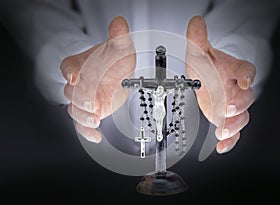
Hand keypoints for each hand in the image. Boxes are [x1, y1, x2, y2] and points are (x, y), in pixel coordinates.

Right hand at [60, 16, 135, 142]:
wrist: (117, 72)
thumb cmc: (113, 59)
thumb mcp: (119, 46)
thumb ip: (118, 36)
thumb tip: (119, 23)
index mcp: (80, 65)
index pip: (69, 66)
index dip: (70, 71)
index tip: (75, 75)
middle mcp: (78, 84)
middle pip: (72, 92)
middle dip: (81, 99)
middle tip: (92, 103)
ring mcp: (84, 100)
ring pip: (75, 110)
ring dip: (83, 116)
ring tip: (95, 119)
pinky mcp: (92, 112)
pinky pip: (83, 125)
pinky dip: (88, 132)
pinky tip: (96, 136)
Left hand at [186, 16, 255, 153]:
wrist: (204, 80)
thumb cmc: (206, 67)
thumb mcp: (198, 53)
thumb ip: (198, 39)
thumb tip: (195, 22)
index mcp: (234, 71)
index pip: (246, 70)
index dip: (246, 74)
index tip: (243, 78)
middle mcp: (237, 89)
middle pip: (247, 97)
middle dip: (239, 104)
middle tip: (228, 108)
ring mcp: (232, 106)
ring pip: (242, 117)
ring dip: (234, 125)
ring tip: (222, 130)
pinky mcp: (226, 119)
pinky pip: (233, 132)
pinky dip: (229, 140)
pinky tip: (221, 146)